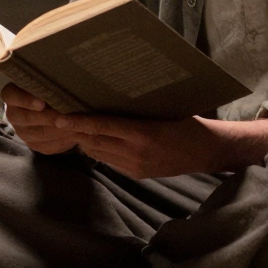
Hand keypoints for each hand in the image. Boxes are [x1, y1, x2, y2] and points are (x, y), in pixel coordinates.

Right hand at [0, 83, 80, 155]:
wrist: (49, 107)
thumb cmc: (48, 87)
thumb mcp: (45, 82)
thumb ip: (48, 83)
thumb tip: (62, 82)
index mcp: (11, 95)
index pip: (12, 96)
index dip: (26, 100)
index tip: (42, 103)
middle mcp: (13, 115)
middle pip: (27, 118)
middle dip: (48, 118)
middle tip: (65, 117)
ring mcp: (22, 132)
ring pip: (40, 134)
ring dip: (59, 130)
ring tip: (75, 124)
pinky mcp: (34, 144)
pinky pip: (48, 144)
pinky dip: (63, 139)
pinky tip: (75, 132)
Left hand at [51, 112, 267, 179]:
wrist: (208, 151)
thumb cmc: (187, 121)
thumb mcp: (163, 109)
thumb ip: (136, 108)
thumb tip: (108, 93)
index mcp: (143, 133)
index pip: (102, 126)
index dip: (79, 122)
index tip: (60, 116)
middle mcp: (136, 153)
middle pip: (95, 140)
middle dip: (77, 130)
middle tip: (60, 114)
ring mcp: (135, 166)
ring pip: (98, 152)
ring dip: (86, 139)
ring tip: (74, 124)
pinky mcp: (136, 174)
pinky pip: (109, 161)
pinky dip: (100, 148)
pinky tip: (97, 137)